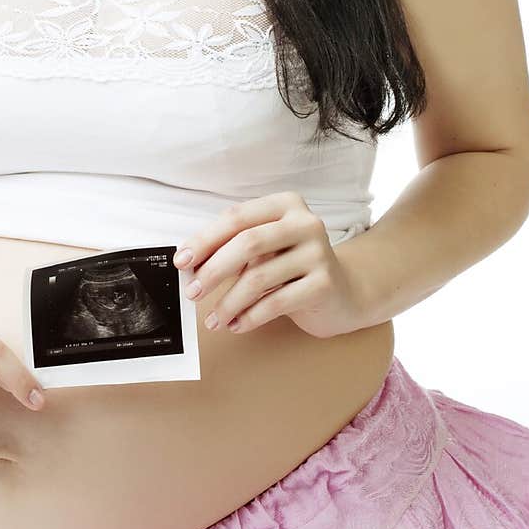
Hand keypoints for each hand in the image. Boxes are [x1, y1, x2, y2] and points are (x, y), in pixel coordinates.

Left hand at [173, 192, 366, 339]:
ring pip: (259, 277)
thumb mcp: (266, 248)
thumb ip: (234, 248)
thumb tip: (191, 265)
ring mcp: (318, 253)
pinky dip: (250, 316)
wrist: (346, 292)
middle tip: (192, 291)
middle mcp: (305, 223)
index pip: (237, 218)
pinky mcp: (324, 284)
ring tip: (214, 319)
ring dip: (228, 302)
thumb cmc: (294, 267)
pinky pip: (276, 303)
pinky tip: (237, 324)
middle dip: (213, 270)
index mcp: (285, 205)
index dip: (205, 239)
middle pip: (247, 243)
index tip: (182, 261)